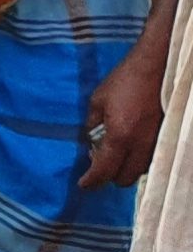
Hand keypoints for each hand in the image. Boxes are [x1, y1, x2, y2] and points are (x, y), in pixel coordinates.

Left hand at [80, 43, 166, 189]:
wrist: (159, 66)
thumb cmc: (125, 80)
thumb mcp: (97, 101)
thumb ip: (92, 126)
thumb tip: (90, 144)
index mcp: (120, 137)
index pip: (104, 172)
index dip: (91, 182)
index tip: (83, 185)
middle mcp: (142, 145)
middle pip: (125, 179)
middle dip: (109, 176)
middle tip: (98, 162)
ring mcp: (158, 142)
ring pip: (140, 171)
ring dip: (126, 168)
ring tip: (115, 151)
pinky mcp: (167, 137)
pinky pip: (152, 159)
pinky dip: (139, 159)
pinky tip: (130, 145)